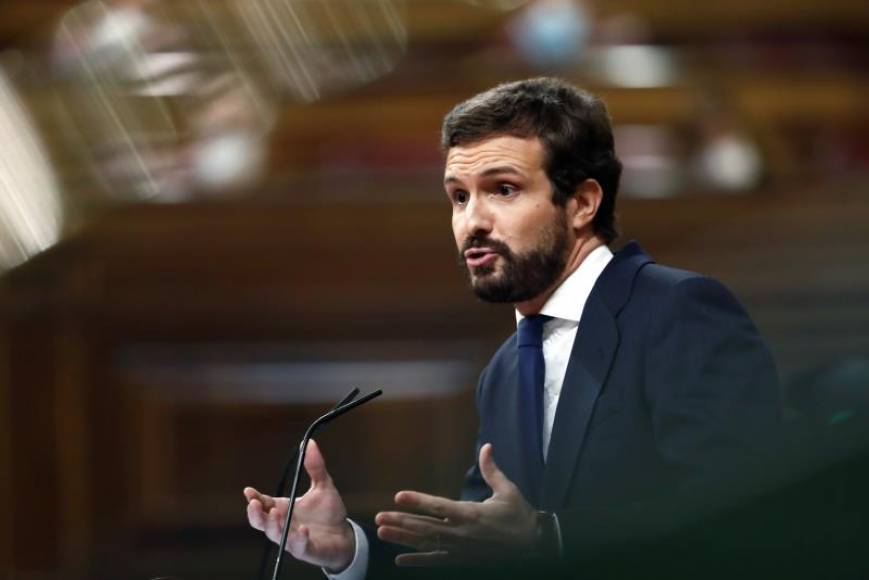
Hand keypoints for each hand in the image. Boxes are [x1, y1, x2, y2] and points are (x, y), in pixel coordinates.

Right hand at [244, 439, 354, 572]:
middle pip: (261, 522)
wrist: (344, 535)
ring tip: (277, 514)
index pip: (264, 503)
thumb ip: (315, 466)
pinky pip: (297, 547)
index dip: (254, 498)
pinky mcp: (305, 549)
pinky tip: (303, 530)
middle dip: (255, 514)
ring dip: (273, 525)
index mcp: (284, 508)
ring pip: (275, 535)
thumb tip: (310, 443)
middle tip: (255, 504)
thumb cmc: (329, 512)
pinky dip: (298, 539)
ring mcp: (292, 538)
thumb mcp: (323, 486)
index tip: (249, 491)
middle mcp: (284, 524)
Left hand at [375, 443, 537, 566]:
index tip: (398, 495)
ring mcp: (459, 549)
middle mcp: (461, 533)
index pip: (438, 506)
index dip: (418, 501)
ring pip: (426, 544)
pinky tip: (400, 560)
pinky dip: (417, 561)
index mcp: (470, 513)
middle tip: (379, 517)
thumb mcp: (507, 490)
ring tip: (382, 532)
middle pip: (425, 527)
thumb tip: (486, 446)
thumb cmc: (519, 515)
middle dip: (401, 521)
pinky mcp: (462, 560)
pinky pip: (435, 561)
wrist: (533, 545)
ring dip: (402, 538)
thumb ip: (492, 469)